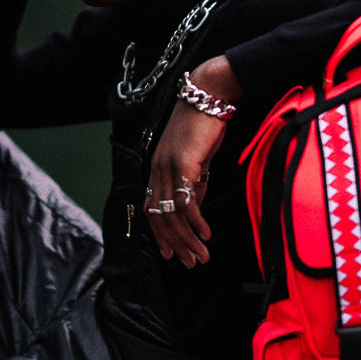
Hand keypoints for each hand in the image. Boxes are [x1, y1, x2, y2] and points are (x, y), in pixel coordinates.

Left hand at [144, 58, 242, 268]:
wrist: (208, 96)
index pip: (152, 210)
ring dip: (187, 240)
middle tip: (189, 264)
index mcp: (157, 169)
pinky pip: (185, 201)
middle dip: (176, 244)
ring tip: (200, 257)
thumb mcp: (197, 160)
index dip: (161, 235)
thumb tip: (193, 211)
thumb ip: (193, 185)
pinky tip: (204, 234)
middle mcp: (156, 170)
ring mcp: (167, 167)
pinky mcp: (182, 164)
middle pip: (161, 218)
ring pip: (172, 215)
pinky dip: (195, 222)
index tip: (172, 255)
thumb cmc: (204, 126)